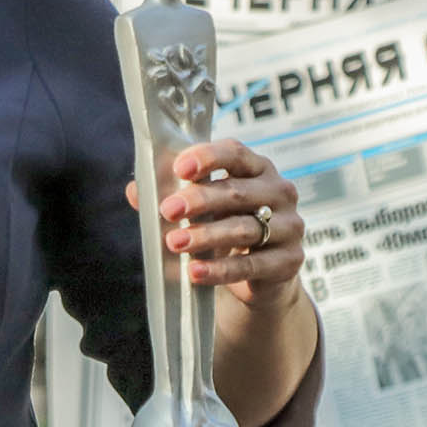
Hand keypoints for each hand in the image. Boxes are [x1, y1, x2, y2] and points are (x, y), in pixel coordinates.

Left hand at [126, 138, 303, 311]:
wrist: (260, 272)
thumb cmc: (225, 225)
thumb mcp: (200, 208)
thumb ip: (170, 194)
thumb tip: (136, 190)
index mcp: (256, 169)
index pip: (236, 154)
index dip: (208, 158)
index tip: (180, 168)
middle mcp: (279, 192)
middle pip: (237, 192)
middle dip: (200, 200)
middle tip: (168, 210)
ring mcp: (290, 226)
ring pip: (244, 228)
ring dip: (206, 236)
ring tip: (174, 242)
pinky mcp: (290, 260)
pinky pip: (252, 265)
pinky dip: (221, 269)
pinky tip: (196, 272)